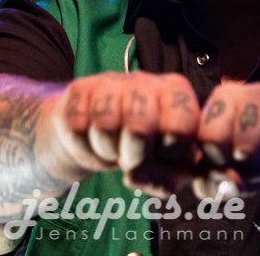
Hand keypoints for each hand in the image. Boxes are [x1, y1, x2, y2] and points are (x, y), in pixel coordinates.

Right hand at [45, 71, 201, 196]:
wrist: (96, 135)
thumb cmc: (143, 149)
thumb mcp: (167, 168)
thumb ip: (172, 178)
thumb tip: (138, 177)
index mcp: (176, 93)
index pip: (182, 123)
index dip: (172, 151)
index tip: (165, 155)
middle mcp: (145, 80)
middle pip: (141, 124)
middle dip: (135, 154)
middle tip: (133, 156)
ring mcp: (111, 82)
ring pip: (105, 123)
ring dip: (107, 150)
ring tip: (112, 148)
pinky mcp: (79, 89)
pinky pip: (77, 125)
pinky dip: (83, 145)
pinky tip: (92, 141)